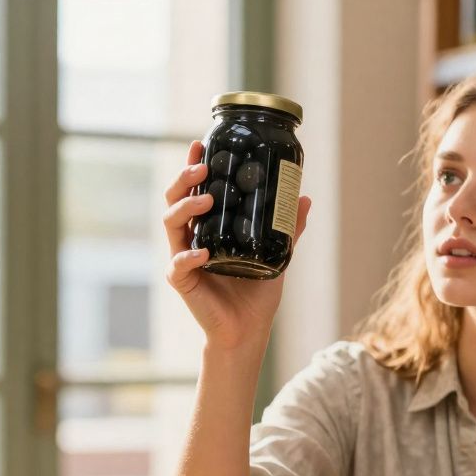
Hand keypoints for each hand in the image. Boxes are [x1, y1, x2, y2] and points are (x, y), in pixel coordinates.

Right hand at [163, 141, 312, 351]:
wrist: (248, 330)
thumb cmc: (256, 294)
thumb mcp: (278, 255)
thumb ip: (287, 229)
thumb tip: (304, 198)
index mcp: (209, 228)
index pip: (194, 190)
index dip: (193, 167)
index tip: (200, 145)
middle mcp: (191, 238)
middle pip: (175, 199)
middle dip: (183, 179)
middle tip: (201, 167)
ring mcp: (183, 258)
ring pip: (171, 224)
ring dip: (185, 207)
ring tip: (206, 199)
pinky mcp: (182, 281)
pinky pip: (178, 264)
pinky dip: (189, 256)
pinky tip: (202, 252)